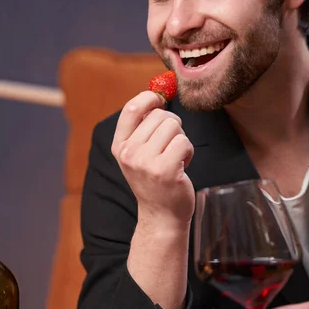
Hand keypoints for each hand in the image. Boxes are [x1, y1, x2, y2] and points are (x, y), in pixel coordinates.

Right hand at [111, 90, 194, 226]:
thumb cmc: (155, 180)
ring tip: (174, 159)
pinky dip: (188, 152)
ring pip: (174, 126)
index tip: (161, 100)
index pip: (132, 108)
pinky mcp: (165, 170)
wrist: (161, 215)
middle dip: (172, 126)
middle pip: (160, 115)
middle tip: (169, 148)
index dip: (150, 97)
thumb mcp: (139, 154)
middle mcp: (128, 153)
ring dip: (181, 141)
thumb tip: (159, 92)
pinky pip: (184, 142)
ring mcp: (145, 162)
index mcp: (119, 146)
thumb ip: (143, 127)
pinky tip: (181, 167)